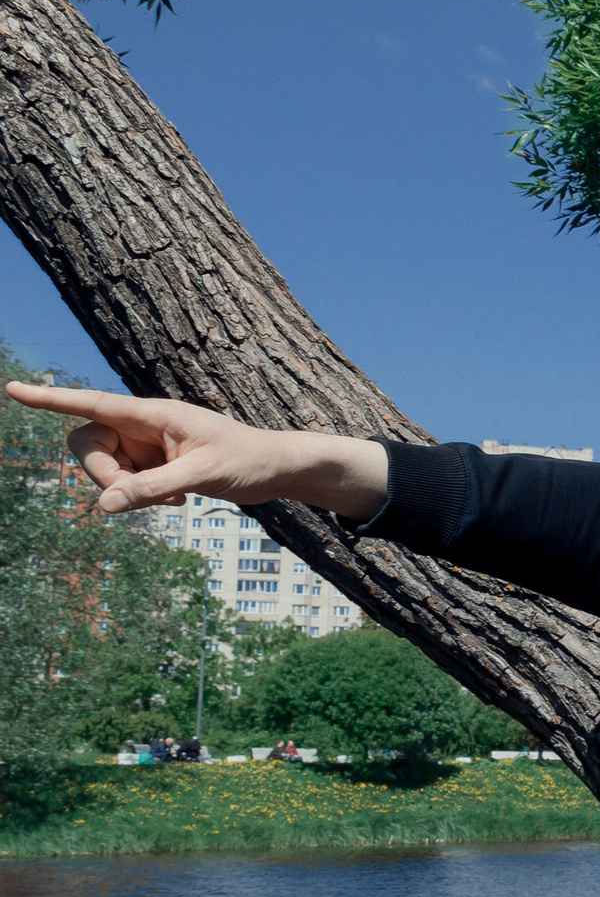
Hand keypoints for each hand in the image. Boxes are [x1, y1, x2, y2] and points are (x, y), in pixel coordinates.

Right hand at [2, 383, 389, 517]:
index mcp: (153, 413)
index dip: (49, 399)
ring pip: (103, 469)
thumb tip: (103, 506)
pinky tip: (177, 502)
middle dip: (101, 474)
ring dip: (125, 490)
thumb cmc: (248, 461)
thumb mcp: (201, 475)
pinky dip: (140, 498)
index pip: (90, 403)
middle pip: (86, 444)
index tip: (12, 390)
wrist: (276, 470)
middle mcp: (143, 426)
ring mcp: (146, 446)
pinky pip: (124, 484)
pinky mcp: (153, 466)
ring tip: (172, 500)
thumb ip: (151, 489)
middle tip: (137, 495)